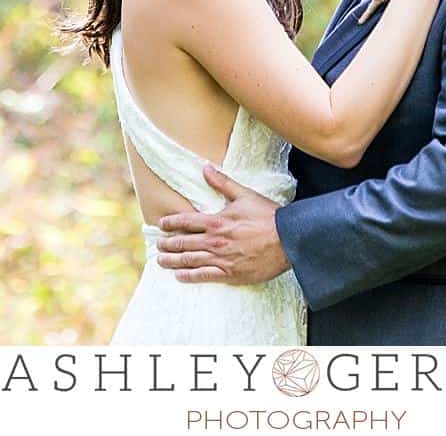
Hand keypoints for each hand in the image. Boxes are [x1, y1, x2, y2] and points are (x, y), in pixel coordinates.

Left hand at [152, 165, 290, 284]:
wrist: (288, 239)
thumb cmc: (267, 216)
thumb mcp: (244, 195)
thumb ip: (223, 183)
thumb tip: (206, 168)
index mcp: (217, 221)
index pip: (186, 222)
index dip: (171, 223)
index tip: (161, 224)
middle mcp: (215, 241)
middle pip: (183, 243)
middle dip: (168, 244)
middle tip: (157, 244)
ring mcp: (222, 259)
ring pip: (190, 261)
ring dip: (172, 261)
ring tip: (161, 260)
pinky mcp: (230, 274)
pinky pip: (204, 276)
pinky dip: (189, 276)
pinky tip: (179, 276)